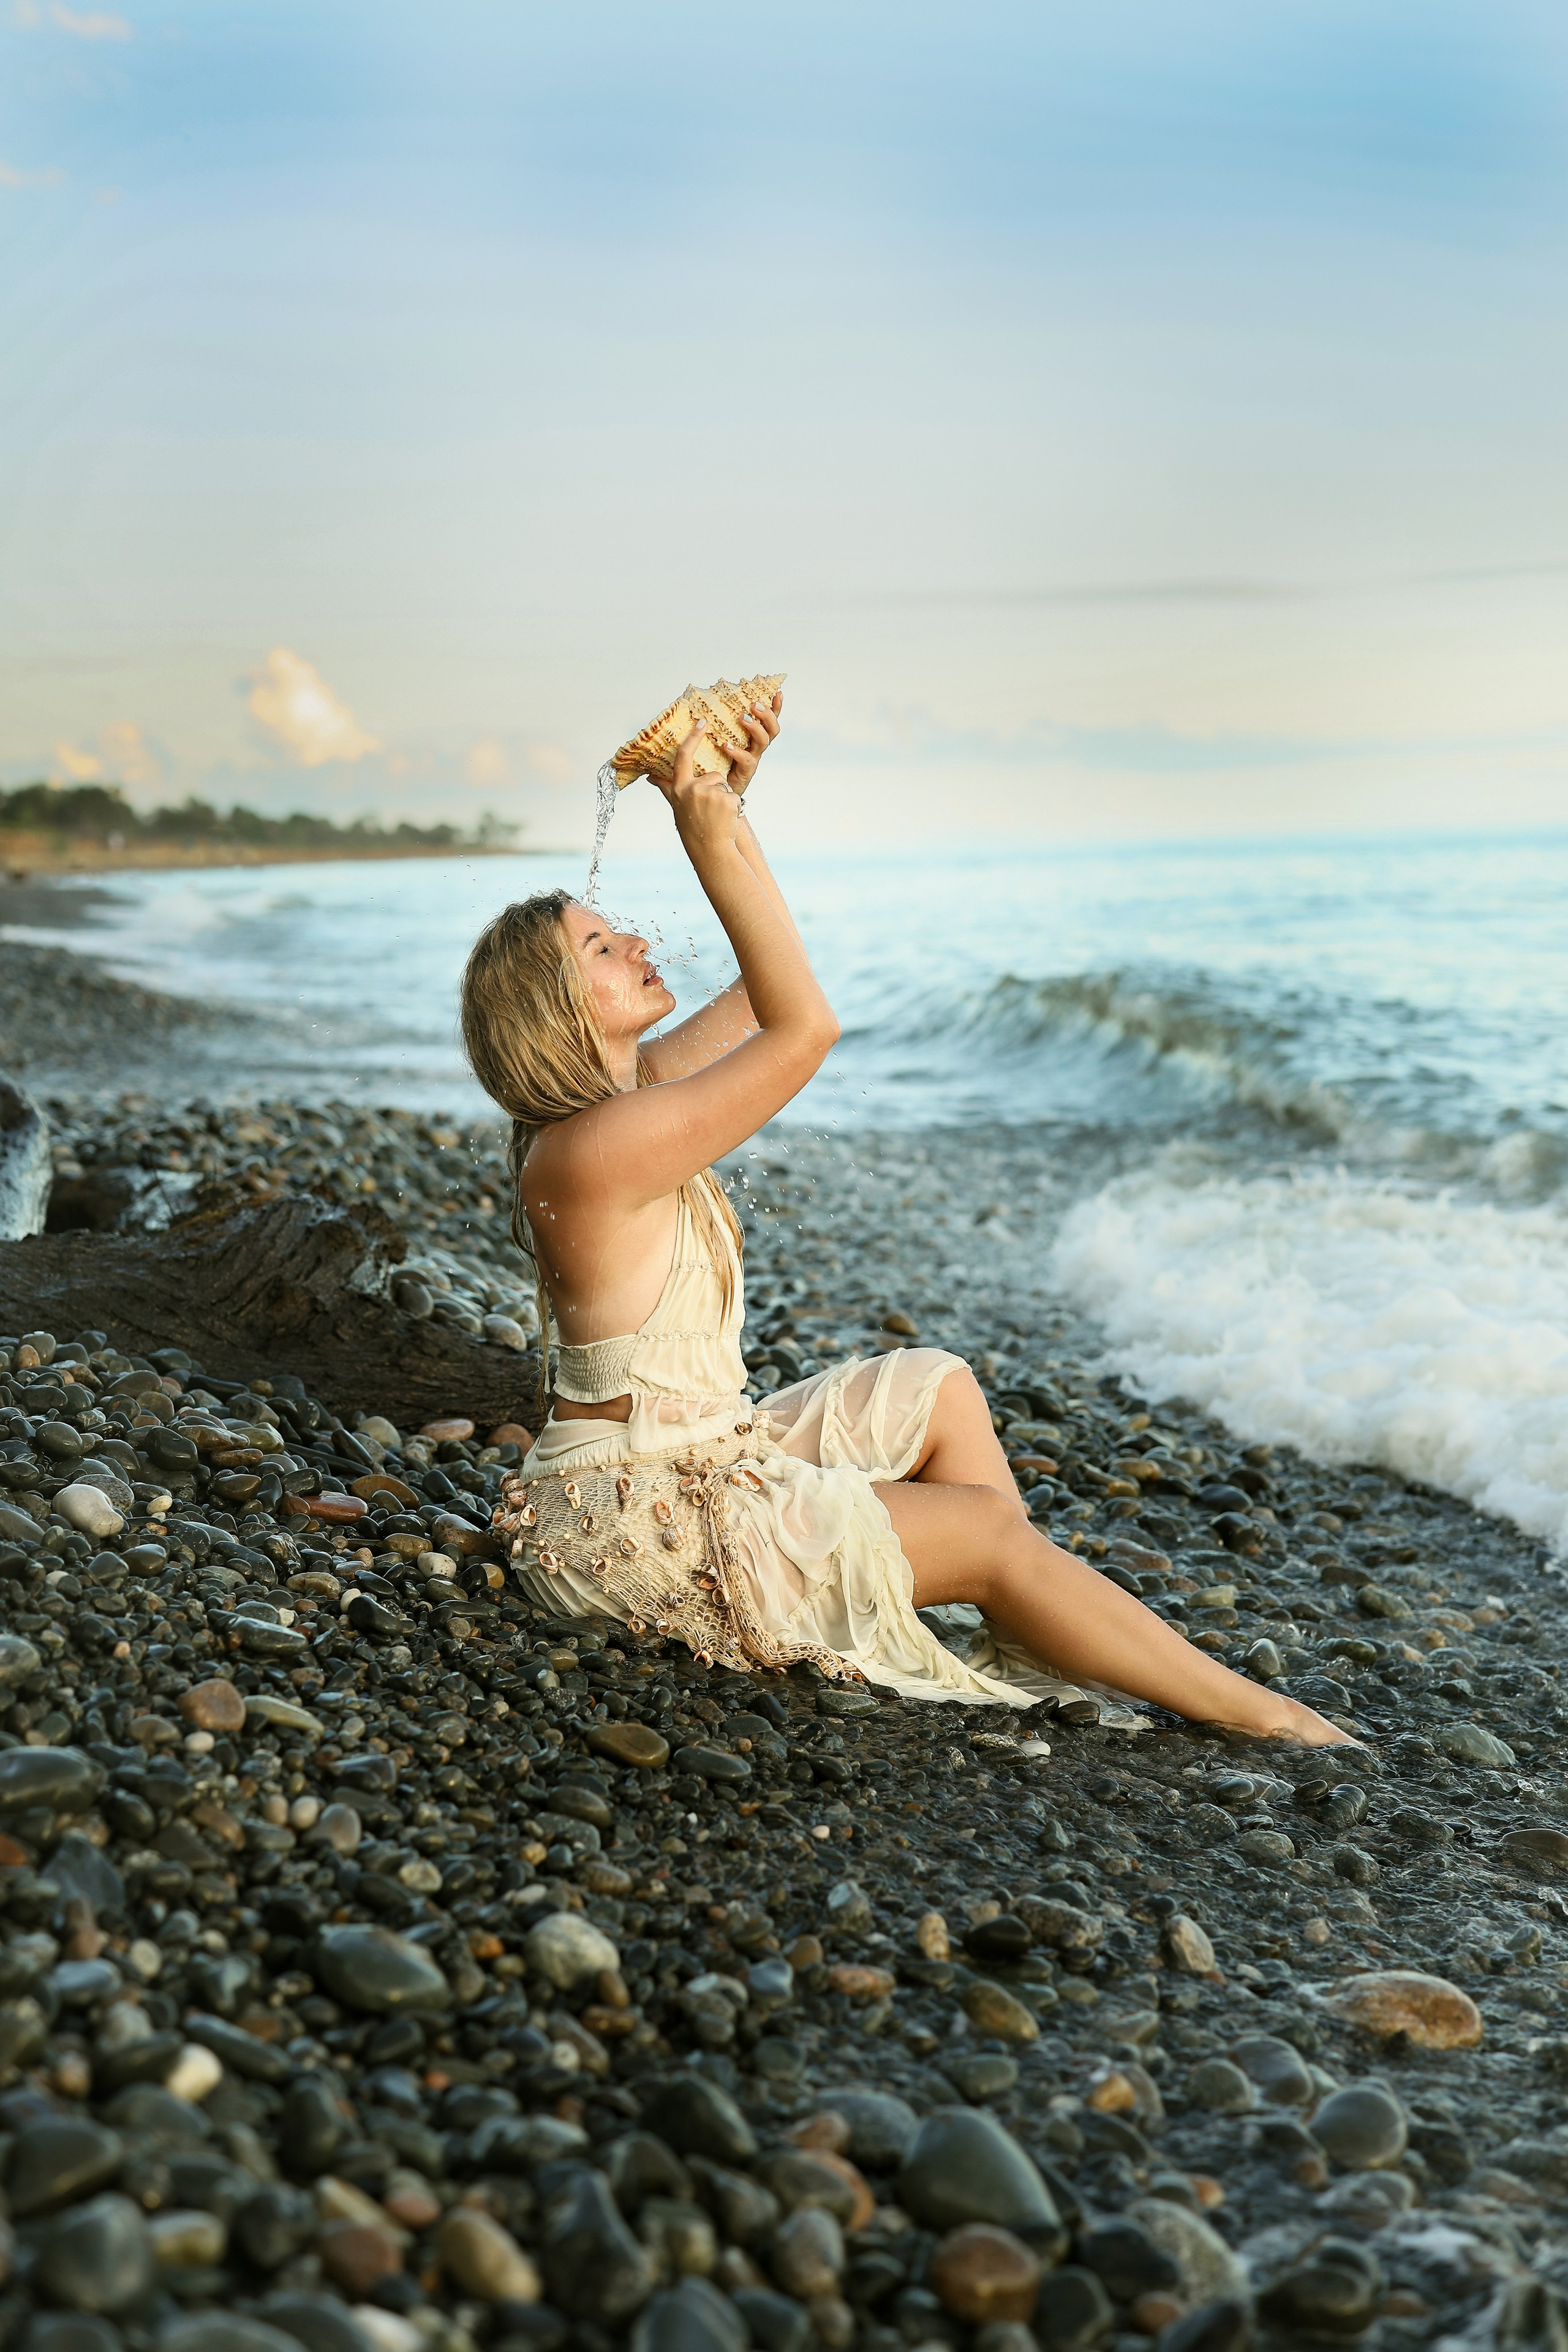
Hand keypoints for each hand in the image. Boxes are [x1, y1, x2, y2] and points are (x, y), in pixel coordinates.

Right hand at [653, 723, 742, 858]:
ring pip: (724, 786)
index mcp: (679, 788)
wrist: (710, 850)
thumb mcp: (677, 806)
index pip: (684, 756)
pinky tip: (725, 819)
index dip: (693, 737)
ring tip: (717, 816)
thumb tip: (650, 776)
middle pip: (712, 775)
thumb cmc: (692, 827)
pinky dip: (733, 807)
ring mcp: (710, 794)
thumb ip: (666, 787)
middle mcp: (692, 789)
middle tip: (710, 811)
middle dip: (715, 789)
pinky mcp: (727, 799)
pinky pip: (733, 796)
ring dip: (724, 799)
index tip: (702, 721)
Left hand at [723, 689, 782, 793]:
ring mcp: (753, 758)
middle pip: (772, 729)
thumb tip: (703, 703)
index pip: (769, 720)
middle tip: (754, 705)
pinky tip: (726, 745)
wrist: (717, 790)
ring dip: (755, 727)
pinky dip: (737, 752)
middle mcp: (756, 746)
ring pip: (763, 741)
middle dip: (767, 715)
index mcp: (753, 736)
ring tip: (742, 718)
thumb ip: (717, 724)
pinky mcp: (746, 772)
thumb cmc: (717, 761)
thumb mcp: (719, 738)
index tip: (778, 693)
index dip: (776, 708)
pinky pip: (746, 760)